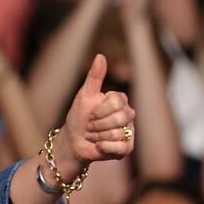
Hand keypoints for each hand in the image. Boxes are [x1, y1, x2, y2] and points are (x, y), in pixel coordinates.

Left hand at [54, 54, 135, 176]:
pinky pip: (121, 147)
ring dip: (98, 136)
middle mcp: (128, 114)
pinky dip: (105, 148)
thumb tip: (100, 56)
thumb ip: (94, 77)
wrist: (73, 142)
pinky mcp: (127, 147)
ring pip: (118, 133)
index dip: (99, 110)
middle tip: (90, 126)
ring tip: (94, 136)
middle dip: (98, 124)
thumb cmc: (79, 117)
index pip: (116, 102)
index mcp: (120, 100)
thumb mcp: (84, 96)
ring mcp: (129, 131)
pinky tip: (100, 146)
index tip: (89, 114)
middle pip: (120, 117)